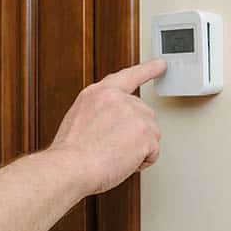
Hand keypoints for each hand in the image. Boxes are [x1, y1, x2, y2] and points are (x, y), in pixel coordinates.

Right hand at [47, 58, 165, 195]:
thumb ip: (101, 111)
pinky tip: (123, 161)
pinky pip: (153, 152)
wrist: (70, 166)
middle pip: (143, 113)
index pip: (127, 77)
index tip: (160, 64)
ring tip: (114, 154)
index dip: (146, 70)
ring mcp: (134, 114)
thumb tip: (114, 123)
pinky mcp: (146, 133)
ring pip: (150, 133)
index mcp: (98, 93)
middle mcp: (117, 99)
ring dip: (138, 147)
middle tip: (112, 146)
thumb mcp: (78, 118)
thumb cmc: (70, 151)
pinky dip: (142, 161)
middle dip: (135, 132)